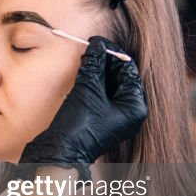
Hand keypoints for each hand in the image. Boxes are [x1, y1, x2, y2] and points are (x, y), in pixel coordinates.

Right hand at [20, 36, 147, 177]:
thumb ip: (94, 64)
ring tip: (86, 59)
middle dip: (106, 62)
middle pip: (122, 77)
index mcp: (135, 106)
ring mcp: (117, 117)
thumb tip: (97, 45)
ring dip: (99, 71)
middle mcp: (130, 113)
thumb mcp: (88, 90)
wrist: (61, 152)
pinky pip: (104, 95)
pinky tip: (84, 73)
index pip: (129, 70)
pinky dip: (95, 83)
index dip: (113, 53)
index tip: (98, 42)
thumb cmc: (79, 126)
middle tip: (91, 49)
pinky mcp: (104, 119)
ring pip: (112, 85)